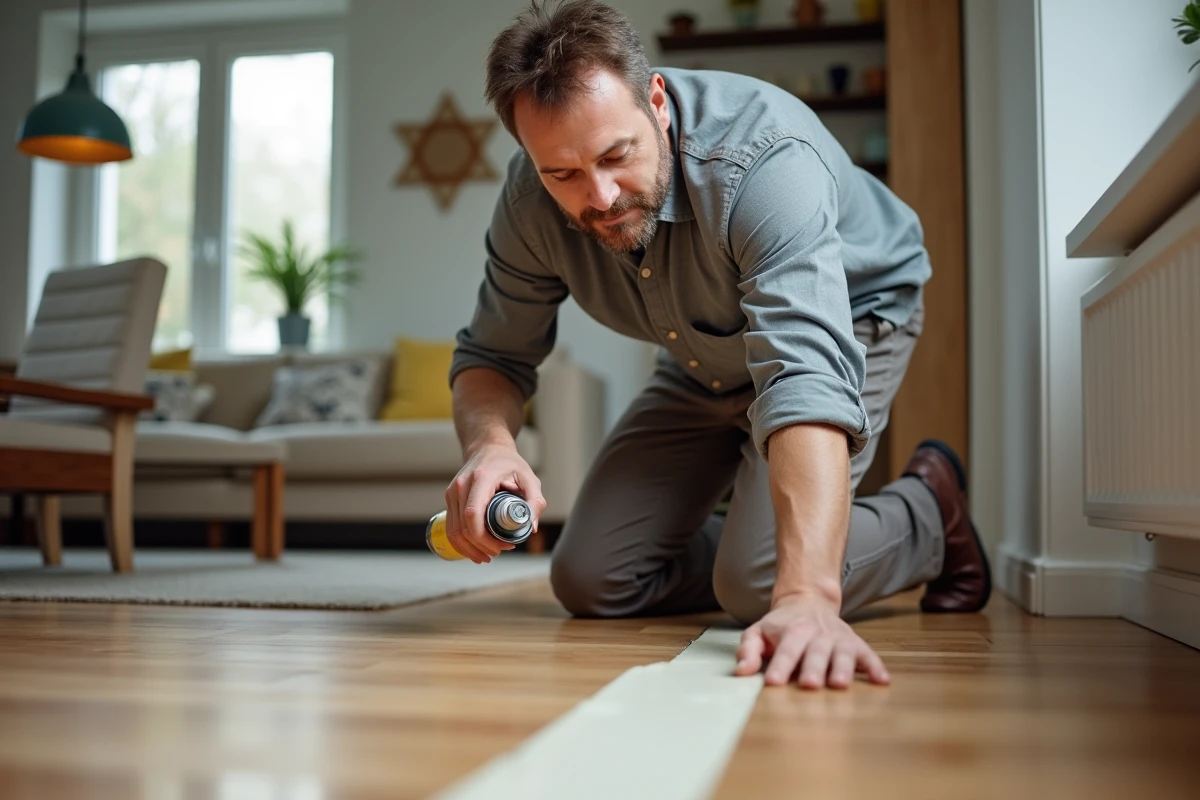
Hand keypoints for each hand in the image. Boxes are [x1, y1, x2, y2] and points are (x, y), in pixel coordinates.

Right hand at [445, 442, 545, 563]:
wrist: (488, 448)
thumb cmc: (509, 464)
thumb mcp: (529, 478)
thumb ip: (534, 501)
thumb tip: (531, 527)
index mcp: (480, 479)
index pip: (473, 515)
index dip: (484, 538)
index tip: (502, 546)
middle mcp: (461, 485)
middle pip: (462, 528)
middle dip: (480, 547)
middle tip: (499, 553)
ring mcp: (453, 492)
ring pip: (453, 531)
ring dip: (469, 549)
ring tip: (487, 556)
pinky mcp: (450, 498)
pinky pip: (451, 526)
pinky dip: (461, 542)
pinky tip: (474, 550)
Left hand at [733, 594, 889, 689]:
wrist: (808, 600)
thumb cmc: (780, 625)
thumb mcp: (758, 632)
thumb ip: (748, 651)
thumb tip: (741, 671)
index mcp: (792, 631)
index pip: (785, 650)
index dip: (779, 666)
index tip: (773, 683)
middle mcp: (817, 634)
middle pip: (815, 653)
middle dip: (812, 669)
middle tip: (808, 685)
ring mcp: (838, 639)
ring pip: (842, 653)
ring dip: (842, 669)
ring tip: (840, 685)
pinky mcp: (855, 644)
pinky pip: (868, 655)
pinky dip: (875, 667)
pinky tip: (882, 681)